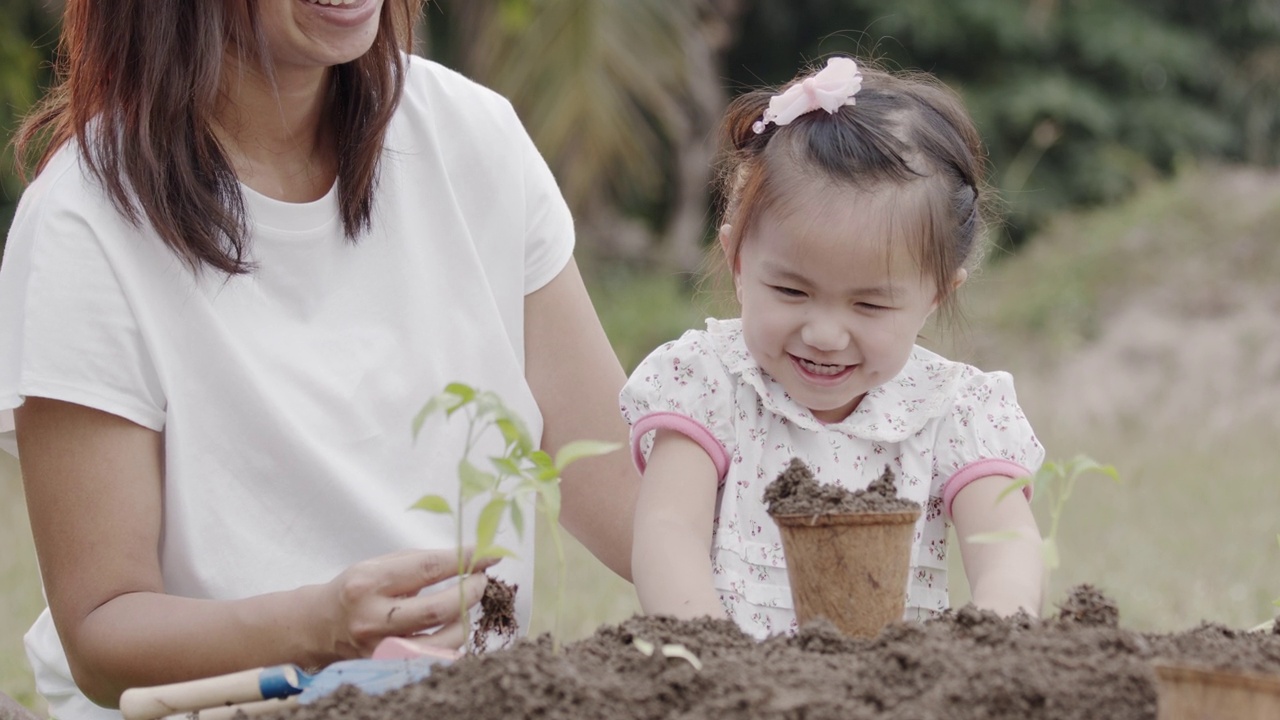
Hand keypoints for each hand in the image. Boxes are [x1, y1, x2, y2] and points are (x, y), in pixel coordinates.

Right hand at [317, 548, 495, 659]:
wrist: (321, 625)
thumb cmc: (358, 588)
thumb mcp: (379, 565)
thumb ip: (421, 561)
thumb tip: (470, 557)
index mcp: (370, 581)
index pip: (428, 568)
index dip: (464, 559)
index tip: (489, 553)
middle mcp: (372, 617)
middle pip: (437, 609)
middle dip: (470, 591)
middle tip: (481, 580)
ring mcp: (379, 648)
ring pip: (441, 641)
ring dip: (465, 620)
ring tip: (466, 604)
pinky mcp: (387, 666)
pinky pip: (434, 658)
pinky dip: (451, 642)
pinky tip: (453, 626)